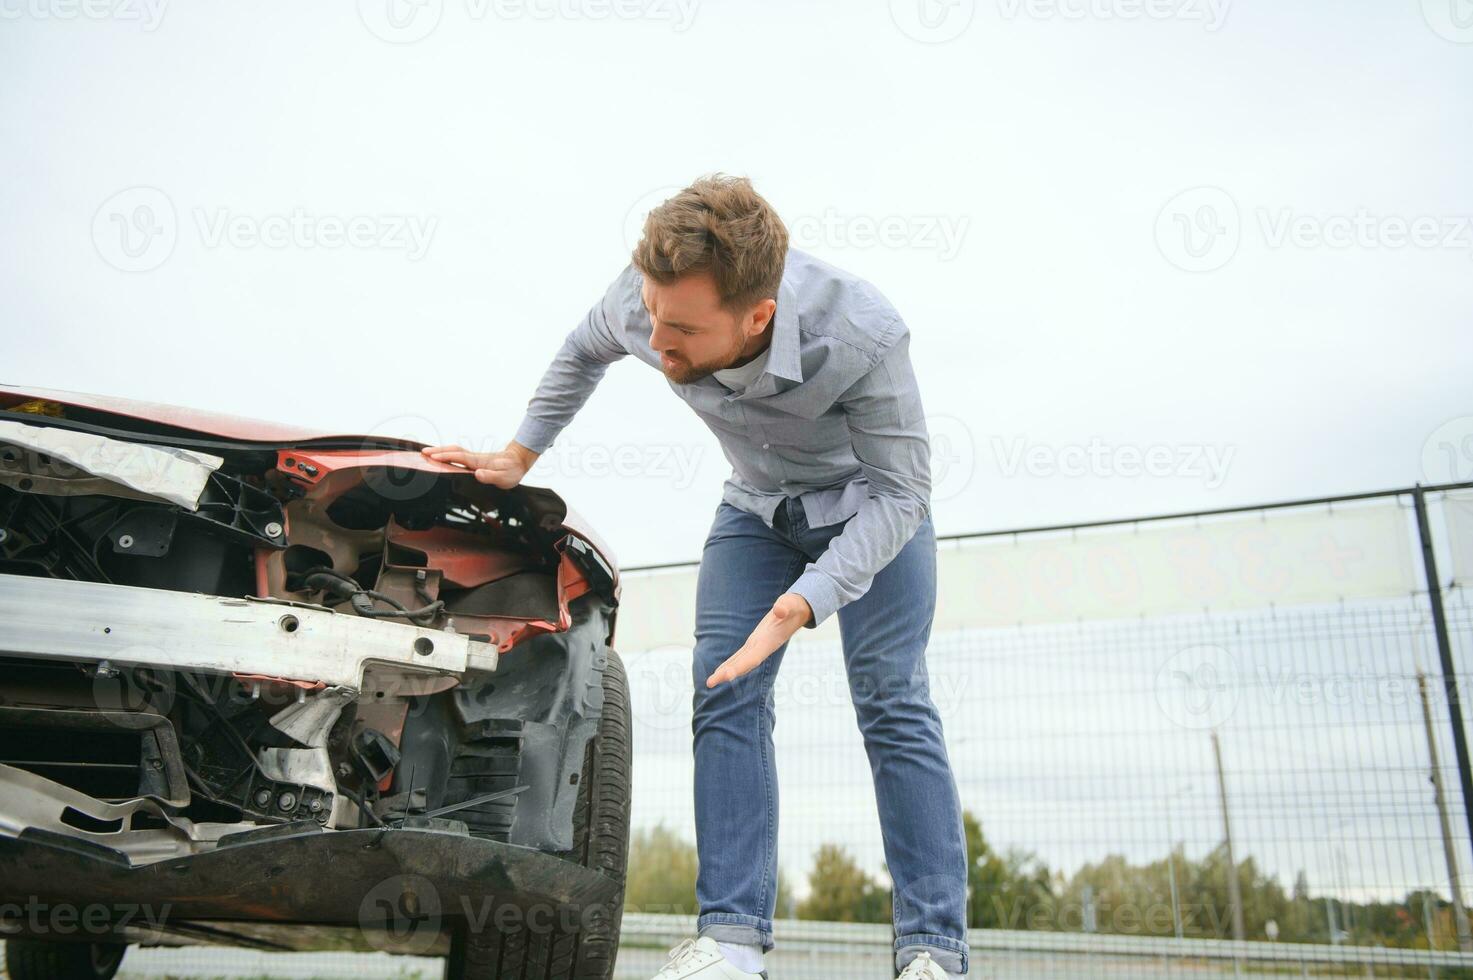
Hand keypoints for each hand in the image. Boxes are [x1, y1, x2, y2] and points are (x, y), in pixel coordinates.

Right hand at [419, 442, 536, 488]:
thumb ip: (492, 476)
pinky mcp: (474, 460)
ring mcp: (474, 458)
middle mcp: (474, 458)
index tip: (432, 457)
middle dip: (438, 451)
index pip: (459, 457)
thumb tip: (478, 474)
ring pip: (454, 451)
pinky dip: (447, 454)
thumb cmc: (512, 471)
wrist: (518, 461)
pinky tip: (442, 457)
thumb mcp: (505, 478)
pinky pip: (457, 455)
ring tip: (427, 454)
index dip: (446, 457)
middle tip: (423, 453)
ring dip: (441, 451)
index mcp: (479, 462)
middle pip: (453, 451)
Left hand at [705, 592, 812, 688]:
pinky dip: (731, 663)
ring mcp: (758, 646)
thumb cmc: (795, 607)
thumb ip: (785, 607)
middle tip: (709, 683)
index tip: (726, 676)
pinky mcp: (756, 642)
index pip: (753, 658)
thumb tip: (779, 610)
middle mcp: (763, 648)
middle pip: (743, 664)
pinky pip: (741, 656)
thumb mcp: (791, 603)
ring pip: (740, 662)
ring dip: (726, 672)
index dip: (740, 667)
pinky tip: (721, 670)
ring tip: (711, 682)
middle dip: (727, 674)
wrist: (800, 612)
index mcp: (769, 642)